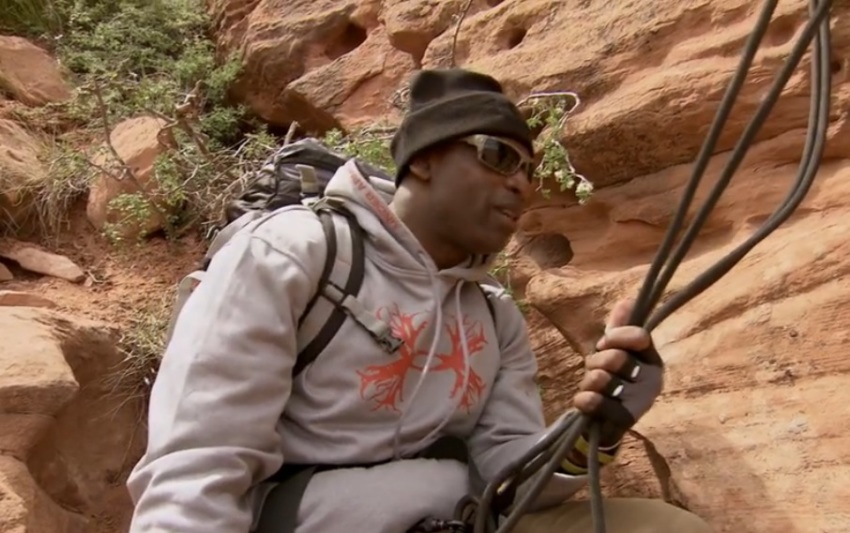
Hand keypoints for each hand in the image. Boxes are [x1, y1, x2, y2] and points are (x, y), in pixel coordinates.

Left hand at [572, 298, 663, 445]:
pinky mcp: (624, 421)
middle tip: (596, 370)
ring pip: (602, 378)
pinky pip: (595, 401)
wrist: (605, 424)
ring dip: (588, 381)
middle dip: (596, 361)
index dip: (615, 337)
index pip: (638, 336)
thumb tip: (627, 301)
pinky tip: (586, 402)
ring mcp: (640, 402)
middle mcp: (653, 381)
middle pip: (616, 357)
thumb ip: (619, 329)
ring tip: (593, 388)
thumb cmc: (612, 382)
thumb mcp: (614, 353)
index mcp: (653, 361)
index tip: (605, 344)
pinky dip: (584, 399)